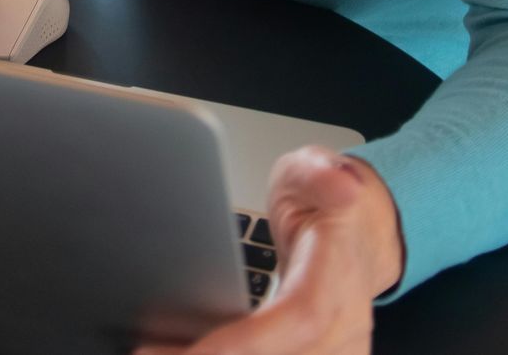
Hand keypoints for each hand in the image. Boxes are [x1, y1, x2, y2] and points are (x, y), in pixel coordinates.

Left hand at [134, 148, 403, 354]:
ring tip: (158, 351)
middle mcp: (345, 323)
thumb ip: (318, 173)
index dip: (247, 342)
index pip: (300, 318)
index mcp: (338, 273)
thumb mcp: (313, 170)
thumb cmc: (322, 203)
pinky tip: (186, 353)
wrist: (357, 235)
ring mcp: (340, 349)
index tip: (196, 350)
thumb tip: (342, 185)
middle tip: (150, 350)